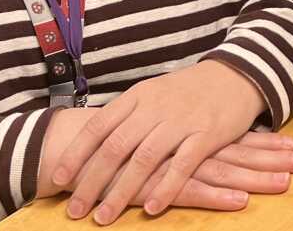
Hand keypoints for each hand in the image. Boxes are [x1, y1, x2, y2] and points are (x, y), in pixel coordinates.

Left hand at [51, 60, 267, 223]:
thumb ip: (128, 117)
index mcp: (138, 97)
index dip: (77, 153)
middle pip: (116, 146)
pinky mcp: (206, 134)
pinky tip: (152, 209)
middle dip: (92, 181)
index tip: (58, 179)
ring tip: (104, 217)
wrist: (234, 75)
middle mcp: (155, 108)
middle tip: (74, 210)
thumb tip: (95, 143)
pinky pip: (183, 164)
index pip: (99, 125)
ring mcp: (180, 120)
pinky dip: (166, 187)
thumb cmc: (187, 91)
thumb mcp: (153, 94)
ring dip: (122, 191)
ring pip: (144, 158)